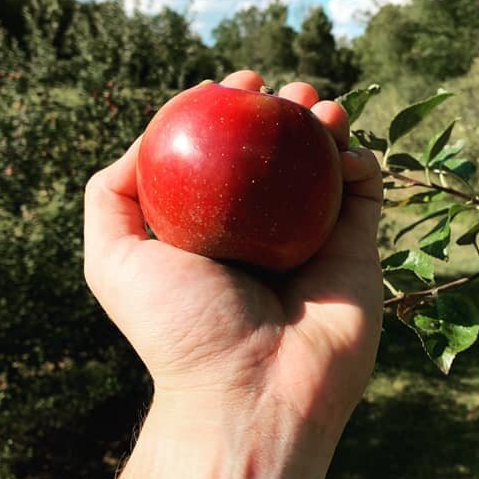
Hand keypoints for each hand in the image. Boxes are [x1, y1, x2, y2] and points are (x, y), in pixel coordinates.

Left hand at [84, 70, 383, 443]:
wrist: (252, 393)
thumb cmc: (181, 327)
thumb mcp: (115, 259)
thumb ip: (112, 196)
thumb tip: (145, 138)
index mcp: (214, 227)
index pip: (223, 153)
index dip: (226, 111)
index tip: (230, 85)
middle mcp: (264, 228)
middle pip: (277, 151)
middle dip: (281, 108)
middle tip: (281, 92)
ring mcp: (314, 238)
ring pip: (325, 163)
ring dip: (326, 122)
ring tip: (317, 104)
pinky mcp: (358, 250)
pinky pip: (366, 193)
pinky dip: (362, 161)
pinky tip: (346, 150)